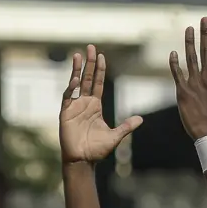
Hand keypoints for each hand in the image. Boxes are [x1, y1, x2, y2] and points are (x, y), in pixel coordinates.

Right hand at [59, 44, 142, 163]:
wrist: (83, 160)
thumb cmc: (97, 150)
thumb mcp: (115, 136)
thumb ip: (126, 126)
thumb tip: (140, 119)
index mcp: (95, 106)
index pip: (97, 83)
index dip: (99, 69)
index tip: (101, 56)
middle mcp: (84, 103)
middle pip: (87, 78)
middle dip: (89, 63)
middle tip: (91, 47)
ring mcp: (74, 107)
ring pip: (75, 83)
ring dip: (77, 69)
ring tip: (78, 55)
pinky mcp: (65, 114)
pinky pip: (67, 97)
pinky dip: (71, 88)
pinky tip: (75, 80)